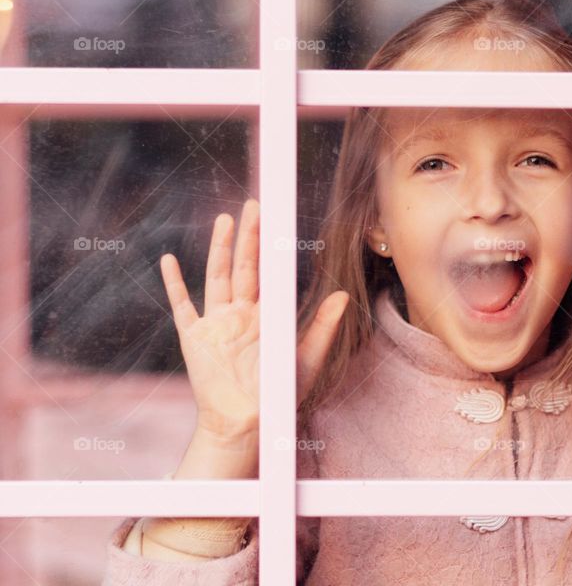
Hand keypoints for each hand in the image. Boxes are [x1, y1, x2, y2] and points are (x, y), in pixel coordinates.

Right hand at [160, 199, 348, 442]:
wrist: (246, 426)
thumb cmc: (278, 396)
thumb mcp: (306, 360)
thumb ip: (323, 328)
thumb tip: (342, 296)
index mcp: (266, 316)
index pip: (269, 273)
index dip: (272, 248)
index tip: (277, 220)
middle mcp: (240, 314)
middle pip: (244, 267)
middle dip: (250, 236)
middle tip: (255, 205)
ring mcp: (216, 323)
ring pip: (217, 276)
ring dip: (220, 249)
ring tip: (225, 220)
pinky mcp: (195, 338)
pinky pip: (182, 306)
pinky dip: (174, 284)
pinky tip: (169, 260)